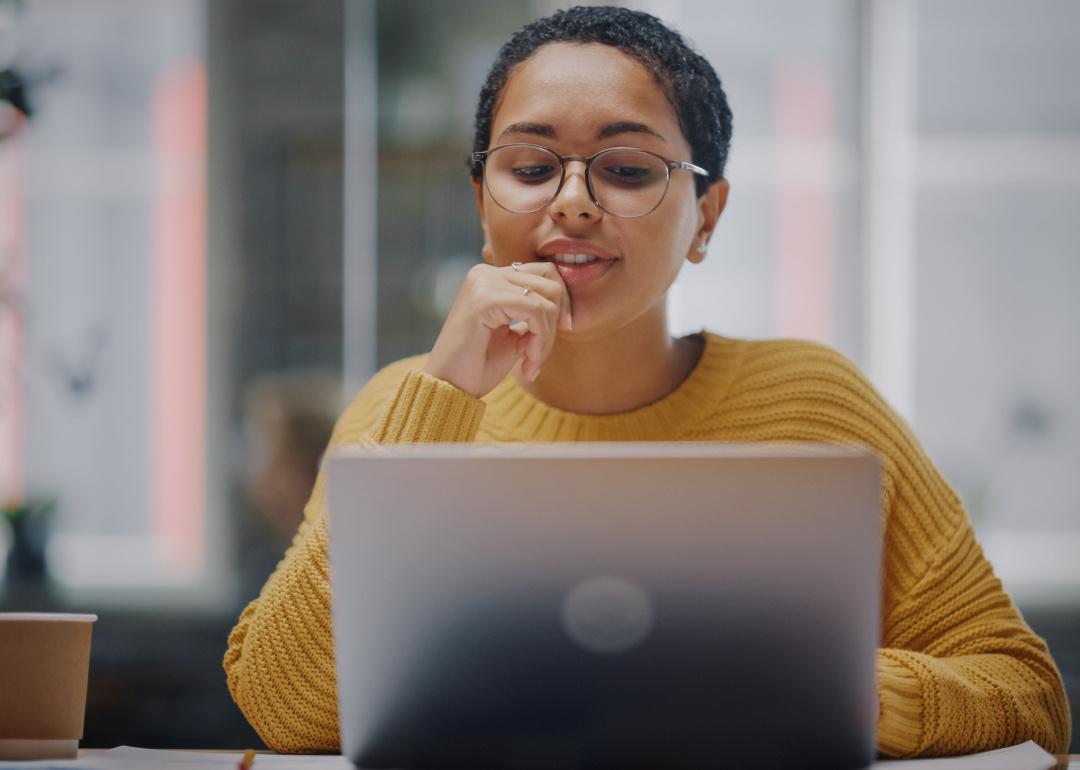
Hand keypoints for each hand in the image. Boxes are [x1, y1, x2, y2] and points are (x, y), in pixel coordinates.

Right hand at [423, 261, 572, 398]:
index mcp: (490, 277)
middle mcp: (485, 273)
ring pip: (545, 300)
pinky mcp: (485, 299)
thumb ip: (534, 314)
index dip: (562, 304)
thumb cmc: (478, 366)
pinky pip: (535, 312)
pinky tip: (526, 362)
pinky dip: (540, 341)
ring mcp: (483, 283)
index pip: (545, 272)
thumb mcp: (514, 334)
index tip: (560, 332)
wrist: (449, 389)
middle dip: (554, 324)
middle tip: (537, 355)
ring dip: (546, 338)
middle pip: (551, 282)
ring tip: (529, 362)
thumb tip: (565, 305)